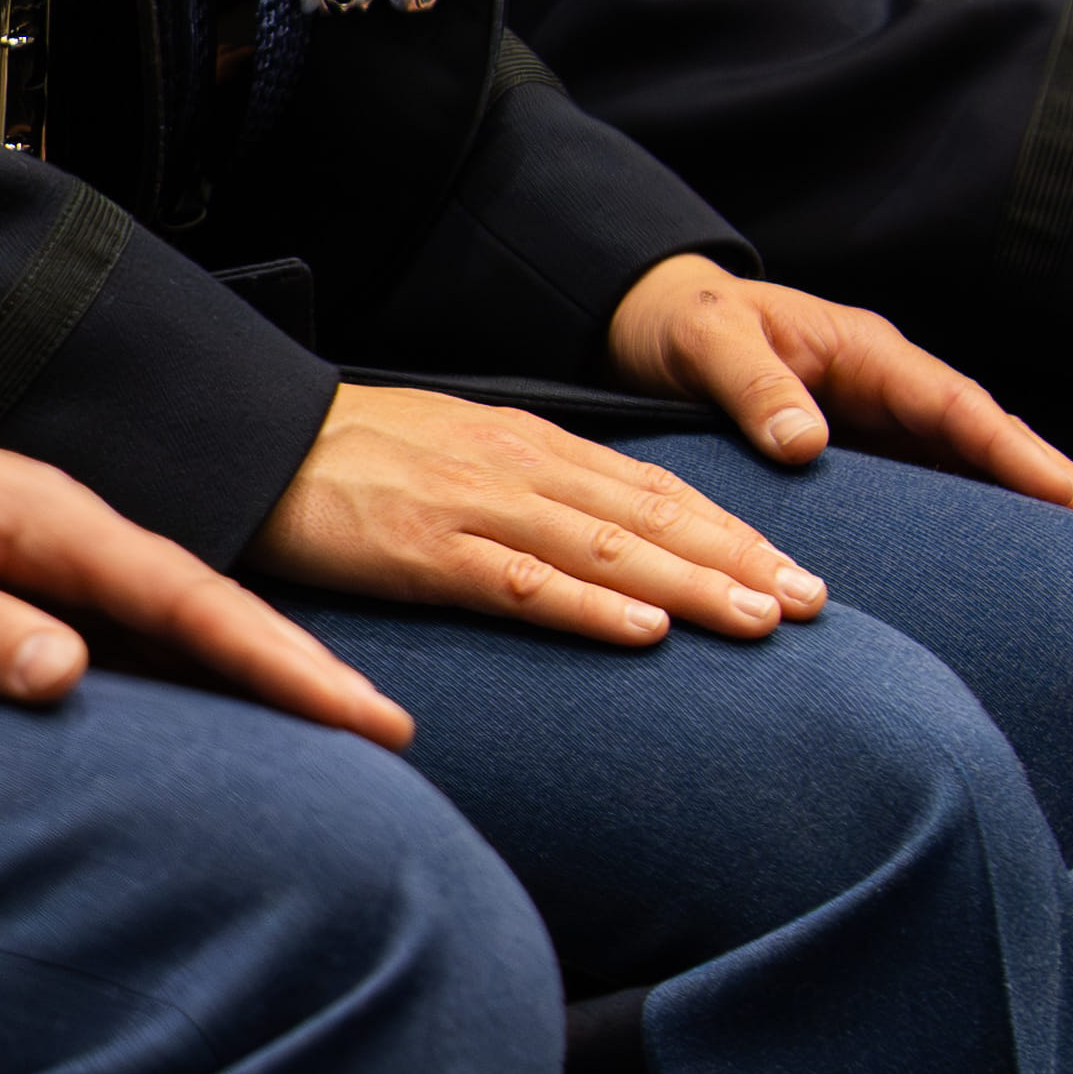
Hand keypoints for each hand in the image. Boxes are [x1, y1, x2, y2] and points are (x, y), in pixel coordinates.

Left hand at [0, 395, 410, 745]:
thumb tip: (69, 672)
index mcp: (42, 520)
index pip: (183, 595)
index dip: (276, 656)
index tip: (356, 710)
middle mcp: (66, 535)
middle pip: (207, 609)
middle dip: (302, 670)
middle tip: (395, 739)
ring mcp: (53, 562)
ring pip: (178, 626)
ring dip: (258, 679)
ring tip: (347, 745)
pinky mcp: (30, 589)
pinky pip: (131, 640)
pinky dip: (191, 680)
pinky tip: (227, 731)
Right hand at [255, 386, 822, 646]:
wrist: (255, 442)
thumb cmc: (354, 462)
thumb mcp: (458, 456)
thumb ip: (530, 490)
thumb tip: (605, 542)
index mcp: (531, 447)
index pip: (654, 490)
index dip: (731, 529)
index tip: (796, 569)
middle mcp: (518, 469)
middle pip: (651, 518)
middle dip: (741, 559)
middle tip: (817, 603)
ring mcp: (473, 507)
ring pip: (606, 549)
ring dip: (693, 585)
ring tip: (762, 620)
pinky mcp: (423, 550)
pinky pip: (521, 583)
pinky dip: (590, 606)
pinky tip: (645, 630)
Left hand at [601, 258, 1072, 527]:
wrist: (642, 324)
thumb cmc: (678, 324)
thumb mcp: (708, 341)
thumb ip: (753, 386)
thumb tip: (807, 444)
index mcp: (867, 353)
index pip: (962, 410)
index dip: (1026, 458)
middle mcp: (884, 390)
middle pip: (984, 443)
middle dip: (1053, 486)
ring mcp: (872, 425)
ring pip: (960, 472)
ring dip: (1016, 512)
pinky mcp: (849, 458)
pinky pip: (916, 494)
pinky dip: (957, 526)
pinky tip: (984, 574)